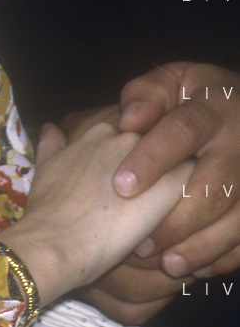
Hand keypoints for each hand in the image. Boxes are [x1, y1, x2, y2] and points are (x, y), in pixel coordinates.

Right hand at [0, 122, 192, 306]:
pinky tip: (174, 224)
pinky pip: (191, 188)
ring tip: (164, 214)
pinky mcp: (171, 188)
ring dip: (174, 184)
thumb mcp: (44, 167)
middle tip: (149, 201)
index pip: (136, 133)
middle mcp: (129, 136)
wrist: (56, 240)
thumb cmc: (48, 209)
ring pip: (178, 163)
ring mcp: (151, 160)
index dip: (137, 159)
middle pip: (159, 145)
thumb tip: (50, 129)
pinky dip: (187, 203)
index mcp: (102, 130)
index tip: (132, 183)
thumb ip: (52, 143)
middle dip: (158, 168)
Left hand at [80, 63, 239, 322]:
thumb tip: (128, 120)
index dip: (152, 159)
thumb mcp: (173, 81)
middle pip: (212, 188)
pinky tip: (195, 268)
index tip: (121, 186)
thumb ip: (147, 94)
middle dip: (175, 219)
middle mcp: (238, 145)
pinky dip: (222, 257)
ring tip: (165, 263)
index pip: (182, 132)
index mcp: (213, 109)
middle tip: (140, 241)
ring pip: (234, 219)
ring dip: (199, 246)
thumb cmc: (194, 96)